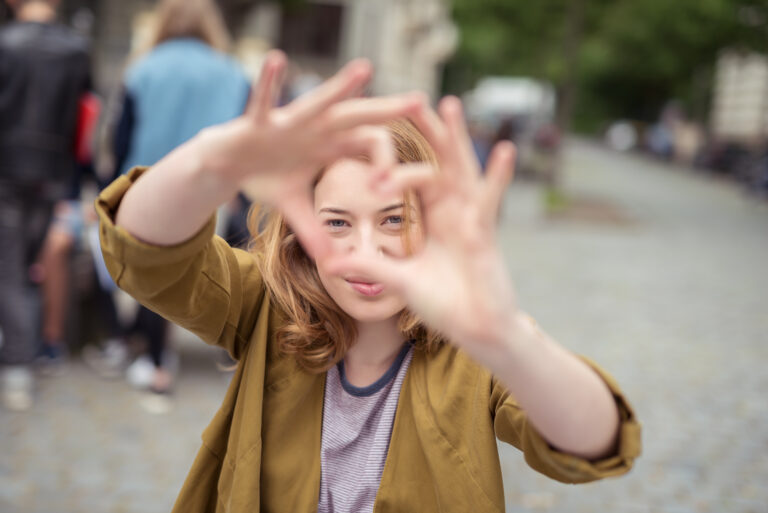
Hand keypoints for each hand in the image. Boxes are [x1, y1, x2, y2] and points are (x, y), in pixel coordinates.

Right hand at [195, 51, 421, 256]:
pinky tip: (276, 60)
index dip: (384, 164)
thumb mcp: (294, 208)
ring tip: (365, 69)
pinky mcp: (258, 121)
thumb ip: (315, 232)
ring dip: (340, 88)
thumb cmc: (265, 176)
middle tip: (420, 101)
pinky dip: (267, 82)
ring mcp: (289, 122)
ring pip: (319, 102)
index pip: (370, 146)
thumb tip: (334, 265)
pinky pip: (263, 100)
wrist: (226, 163)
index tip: (387, 187)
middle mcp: (317, 128)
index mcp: (331, 146)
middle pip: (358, 117)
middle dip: (387, 109)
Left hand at [325, 97, 517, 363]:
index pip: (411, 175)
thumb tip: (327, 264)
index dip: (393, 157)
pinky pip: (491, 201)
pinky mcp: (484, 234)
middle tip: (409, 98)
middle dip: (425, 130)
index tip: (368, 137)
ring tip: (448, 103)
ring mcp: (470, 218)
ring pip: (462, 169)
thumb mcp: (399, 281)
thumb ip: (368, 267)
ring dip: (456, 137)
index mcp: (432, 216)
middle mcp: (452, 210)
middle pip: (437, 160)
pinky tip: (503, 150)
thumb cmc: (444, 305)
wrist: (476, 331)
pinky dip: (498, 176)